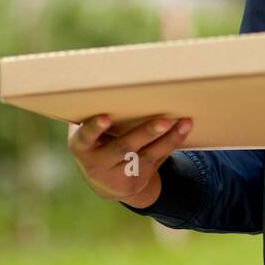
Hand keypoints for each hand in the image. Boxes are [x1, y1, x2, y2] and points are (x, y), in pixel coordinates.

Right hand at [67, 114, 191, 208]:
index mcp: (81, 147)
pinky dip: (172, 142)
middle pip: (123, 148)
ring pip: (147, 156)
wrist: (105, 181)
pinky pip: (158, 159)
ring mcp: (119, 175)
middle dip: (145, 134)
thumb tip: (115, 82)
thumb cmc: (97, 142)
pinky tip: (184, 128)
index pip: (84, 138)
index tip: (105, 117)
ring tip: (183, 122)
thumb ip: (94, 115)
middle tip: (163, 120)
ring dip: (168, 138)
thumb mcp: (89, 133)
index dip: (94, 129)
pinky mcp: (138, 180)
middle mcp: (98, 164)